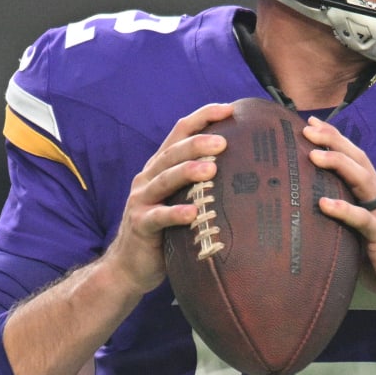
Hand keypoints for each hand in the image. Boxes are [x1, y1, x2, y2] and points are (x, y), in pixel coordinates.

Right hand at [101, 102, 233, 296]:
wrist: (129, 266)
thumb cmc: (165, 231)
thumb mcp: (181, 200)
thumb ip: (201, 184)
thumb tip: (247, 171)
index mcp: (160, 167)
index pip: (180, 132)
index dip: (202, 117)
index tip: (229, 109)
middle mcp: (148, 178)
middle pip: (173, 153)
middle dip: (198, 143)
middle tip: (224, 141)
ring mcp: (142, 201)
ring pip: (164, 179)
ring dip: (187, 171)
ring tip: (211, 168)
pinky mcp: (140, 226)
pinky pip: (158, 218)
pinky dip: (175, 214)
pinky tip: (192, 213)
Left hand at [303, 118, 375, 333]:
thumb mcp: (362, 245)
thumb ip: (342, 231)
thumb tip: (309, 228)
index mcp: (374, 202)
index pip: (355, 163)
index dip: (336, 142)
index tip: (313, 126)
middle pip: (358, 162)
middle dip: (334, 142)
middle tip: (308, 128)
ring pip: (363, 181)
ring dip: (339, 164)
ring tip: (314, 155)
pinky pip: (364, 220)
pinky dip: (344, 209)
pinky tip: (325, 203)